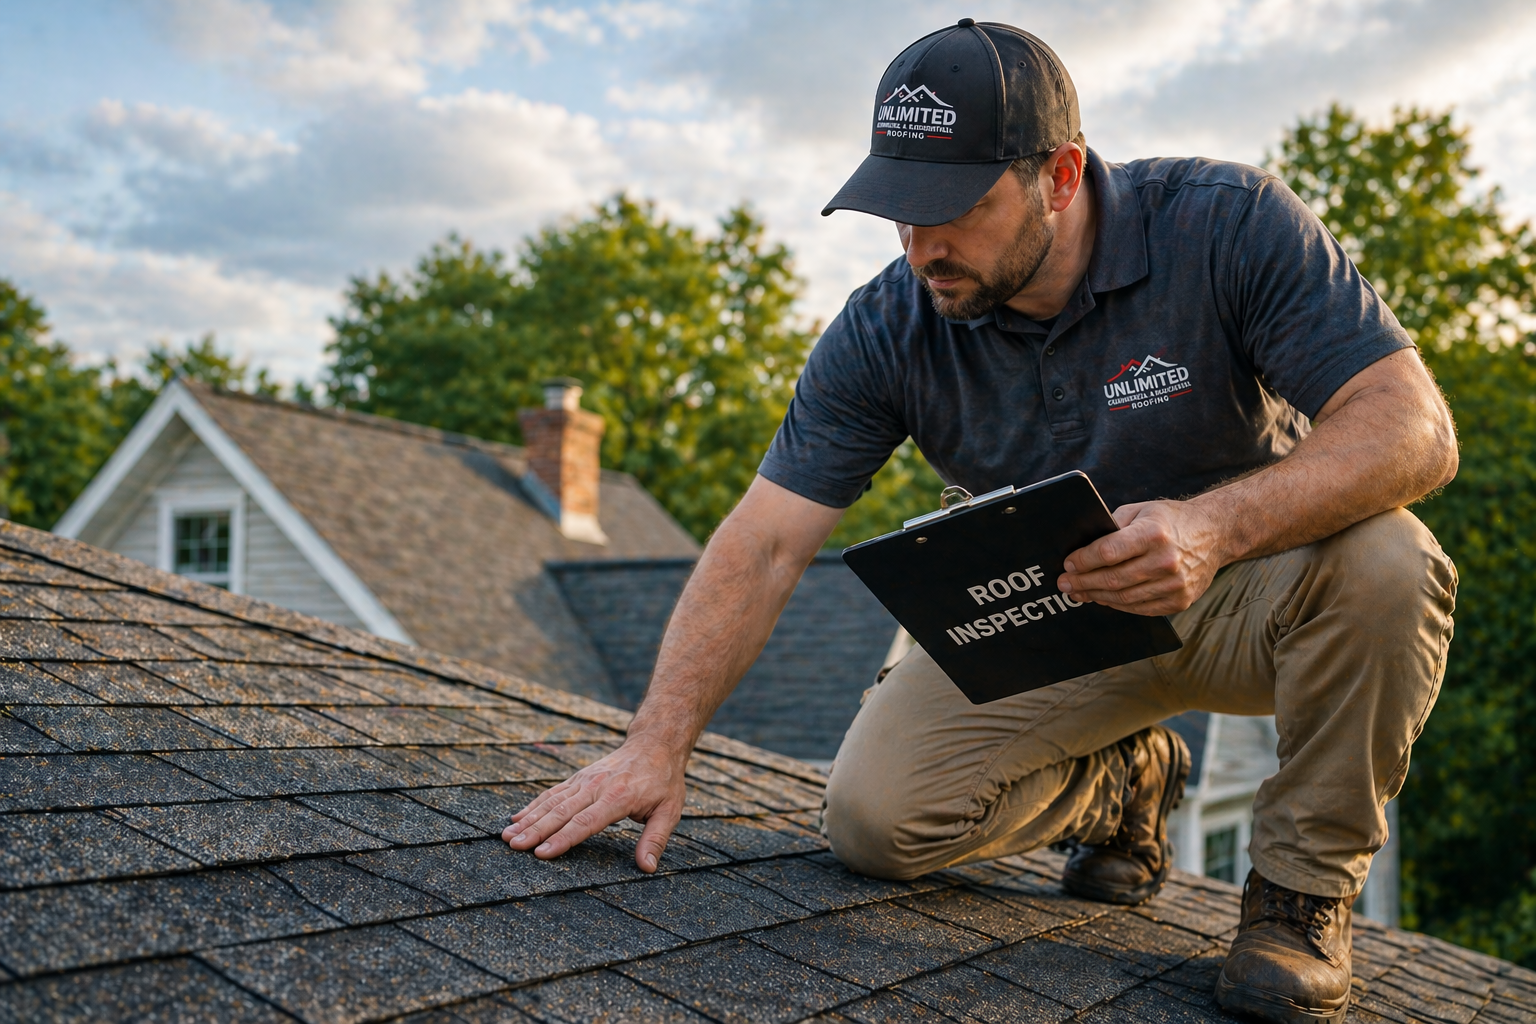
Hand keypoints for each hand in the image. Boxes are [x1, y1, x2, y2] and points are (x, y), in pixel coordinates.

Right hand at [502, 736, 685, 872]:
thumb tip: (647, 867)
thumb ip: (655, 839)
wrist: (654, 743)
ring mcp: (585, 780)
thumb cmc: (663, 781)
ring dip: (529, 819)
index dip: (563, 839)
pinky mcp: (579, 777)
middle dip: (536, 830)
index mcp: (618, 798)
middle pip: (562, 812)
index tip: (542, 853)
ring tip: (507, 836)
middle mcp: (597, 787)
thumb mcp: (669, 810)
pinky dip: (533, 805)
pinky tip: (517, 817)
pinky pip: (553, 792)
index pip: (586, 822)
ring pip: (552, 801)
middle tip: (514, 846)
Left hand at [1058, 499, 1227, 614]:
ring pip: (1124, 597)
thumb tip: (1081, 546)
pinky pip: (1140, 608)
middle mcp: (1166, 560)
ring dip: (1096, 596)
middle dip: (1083, 582)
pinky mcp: (1180, 601)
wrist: (1214, 534)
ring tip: (1079, 592)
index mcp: (1154, 533)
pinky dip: (1118, 605)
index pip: (1108, 552)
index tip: (1068, 564)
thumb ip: (1112, 526)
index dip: (1083, 560)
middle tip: (1065, 583)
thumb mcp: (1141, 511)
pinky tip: (1103, 598)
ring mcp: (1175, 584)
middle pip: (1113, 578)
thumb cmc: (1170, 520)